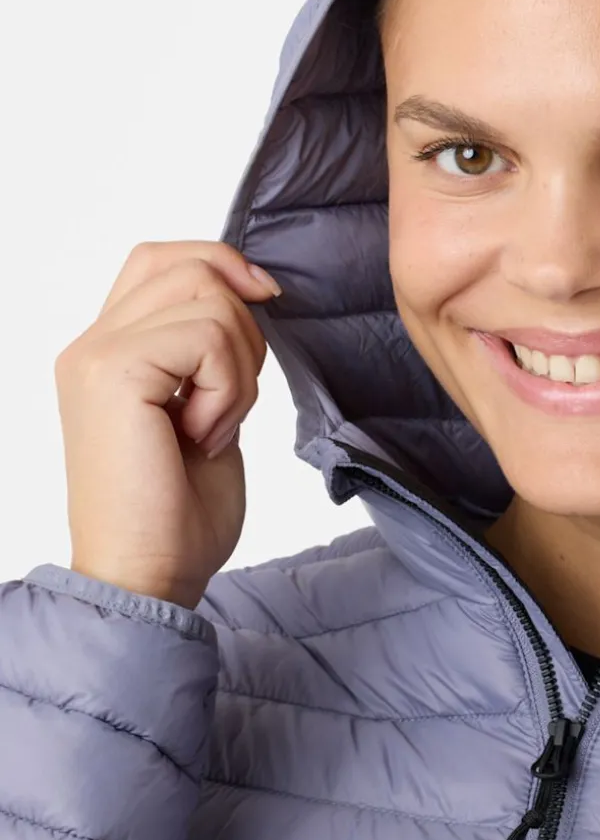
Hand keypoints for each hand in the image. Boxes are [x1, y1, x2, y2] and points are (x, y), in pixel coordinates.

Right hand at [54, 240, 279, 609]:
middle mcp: (91, 345)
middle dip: (244, 327)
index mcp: (109, 353)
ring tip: (214, 427)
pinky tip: (205, 437)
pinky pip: (206, 336)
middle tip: (233, 403)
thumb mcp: (209, 415)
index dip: (223, 265)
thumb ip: (212, 359)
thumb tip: (251, 301)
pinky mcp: (113, 371)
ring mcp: (96, 355)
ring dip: (238, 366)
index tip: (267, 303)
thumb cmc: (177, 518)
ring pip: (207, 296)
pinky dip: (229, 388)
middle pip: (189, 265)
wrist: (149, 578)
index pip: (162, 261)